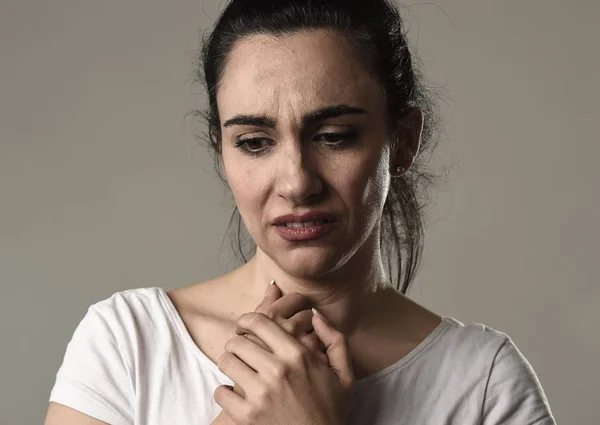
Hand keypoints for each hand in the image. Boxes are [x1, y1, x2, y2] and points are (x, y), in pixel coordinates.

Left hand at [214, 287, 354, 424]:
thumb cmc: (331, 411)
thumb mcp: (344, 375)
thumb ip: (335, 340)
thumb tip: (316, 316)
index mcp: (297, 355)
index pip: (259, 322)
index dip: (246, 320)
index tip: (245, 326)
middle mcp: (277, 370)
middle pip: (238, 341)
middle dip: (236, 343)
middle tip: (240, 350)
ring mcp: (260, 394)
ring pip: (226, 362)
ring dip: (229, 364)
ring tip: (236, 369)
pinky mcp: (247, 415)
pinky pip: (220, 392)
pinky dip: (224, 392)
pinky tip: (234, 393)